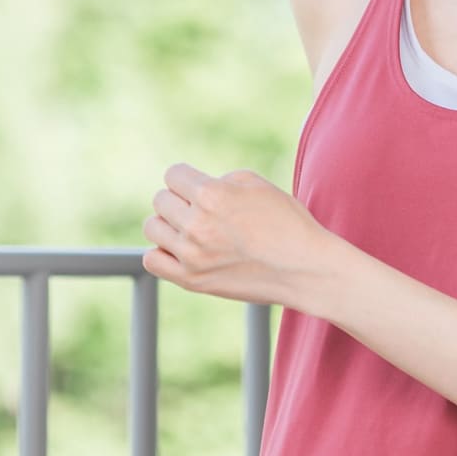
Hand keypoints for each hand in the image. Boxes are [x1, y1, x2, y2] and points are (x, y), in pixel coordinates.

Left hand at [141, 163, 338, 309]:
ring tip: (191, 229)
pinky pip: (152, 259)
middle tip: (203, 211)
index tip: (202, 188)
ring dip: (168, 224)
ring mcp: (192, 256)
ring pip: (153, 227)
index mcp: (212, 195)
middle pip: (160, 199)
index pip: (173, 175)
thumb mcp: (256, 184)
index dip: (188, 178)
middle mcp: (197, 224)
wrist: (305, 269)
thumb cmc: (286, 222)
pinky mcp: (192, 281)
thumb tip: (192, 188)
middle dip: (179, 200)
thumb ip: (219, 180)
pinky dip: (162, 252)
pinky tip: (182, 249)